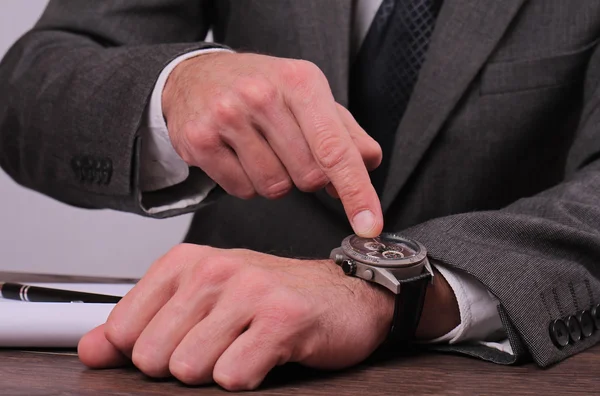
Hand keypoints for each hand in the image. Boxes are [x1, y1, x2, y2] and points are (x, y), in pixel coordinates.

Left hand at [78, 245, 459, 390]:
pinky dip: (248, 378)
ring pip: (191, 369)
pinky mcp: (282, 319)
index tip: (181, 341)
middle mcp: (214, 270)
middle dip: (185, 365)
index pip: (122, 330)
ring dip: (218, 371)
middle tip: (222, 344)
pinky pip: (234, 376)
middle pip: (153, 356)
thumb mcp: (200, 302)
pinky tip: (266, 355)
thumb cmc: (271, 297)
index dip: (148, 351)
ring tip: (245, 347)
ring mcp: (249, 292)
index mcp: (186, 262)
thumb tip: (91, 349)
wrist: (343, 293)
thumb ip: (141, 325)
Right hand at [162, 52, 382, 236]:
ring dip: (276, 180)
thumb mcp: (308, 95)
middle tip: (289, 149)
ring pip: (275, 188)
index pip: (335, 149)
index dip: (357, 191)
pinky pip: (242, 190)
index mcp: (299, 82)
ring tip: (260, 148)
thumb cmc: (260, 87)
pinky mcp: (199, 141)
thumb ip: (344, 132)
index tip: (369, 224)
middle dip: (307, 176)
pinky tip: (237, 155)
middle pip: (308, 177)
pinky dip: (247, 183)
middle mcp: (262, 96)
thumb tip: (369, 162)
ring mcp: (227, 118)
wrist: (196, 76)